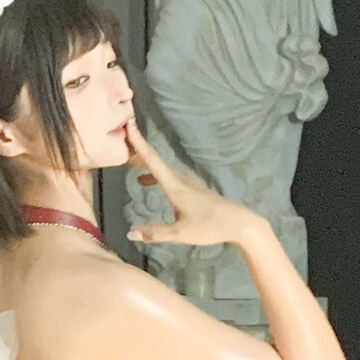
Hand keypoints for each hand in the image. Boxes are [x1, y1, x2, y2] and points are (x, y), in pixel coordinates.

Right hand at [125, 121, 259, 246]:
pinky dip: (156, 175)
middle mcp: (181, 181)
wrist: (239, 224)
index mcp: (175, 187)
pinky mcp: (195, 190)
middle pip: (156, 162)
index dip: (139, 144)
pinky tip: (150, 183)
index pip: (152, 161)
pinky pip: (170, 177)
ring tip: (132, 164)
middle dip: (138, 152)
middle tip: (121, 146)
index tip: (129, 126)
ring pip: (163, 169)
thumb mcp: (180, 233)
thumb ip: (154, 233)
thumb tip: (130, 232)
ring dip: (147, 164)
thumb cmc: (210, 227)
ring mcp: (190, 184)